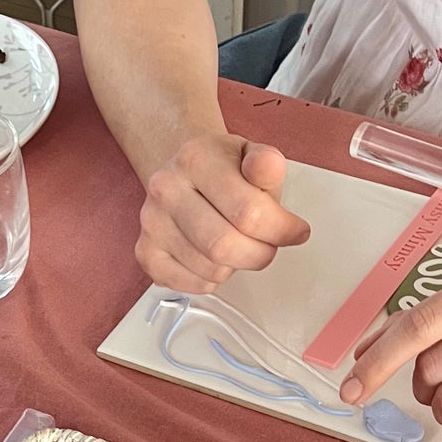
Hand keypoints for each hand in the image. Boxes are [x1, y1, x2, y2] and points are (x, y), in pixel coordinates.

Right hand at [136, 133, 309, 293]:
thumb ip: (266, 164)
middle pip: (225, 246)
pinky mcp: (146, 253)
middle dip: (259, 254)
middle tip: (269, 246)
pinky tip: (216, 258)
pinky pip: (192, 284)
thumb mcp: (251, 157)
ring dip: (236, 266)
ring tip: (238, 245)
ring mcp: (152, 224)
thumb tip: (268, 167)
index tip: (295, 232)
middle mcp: (166, 189)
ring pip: (210, 270)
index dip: (280, 230)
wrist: (185, 173)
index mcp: (196, 158)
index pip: (247, 211)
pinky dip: (213, 280)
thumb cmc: (224, 170)